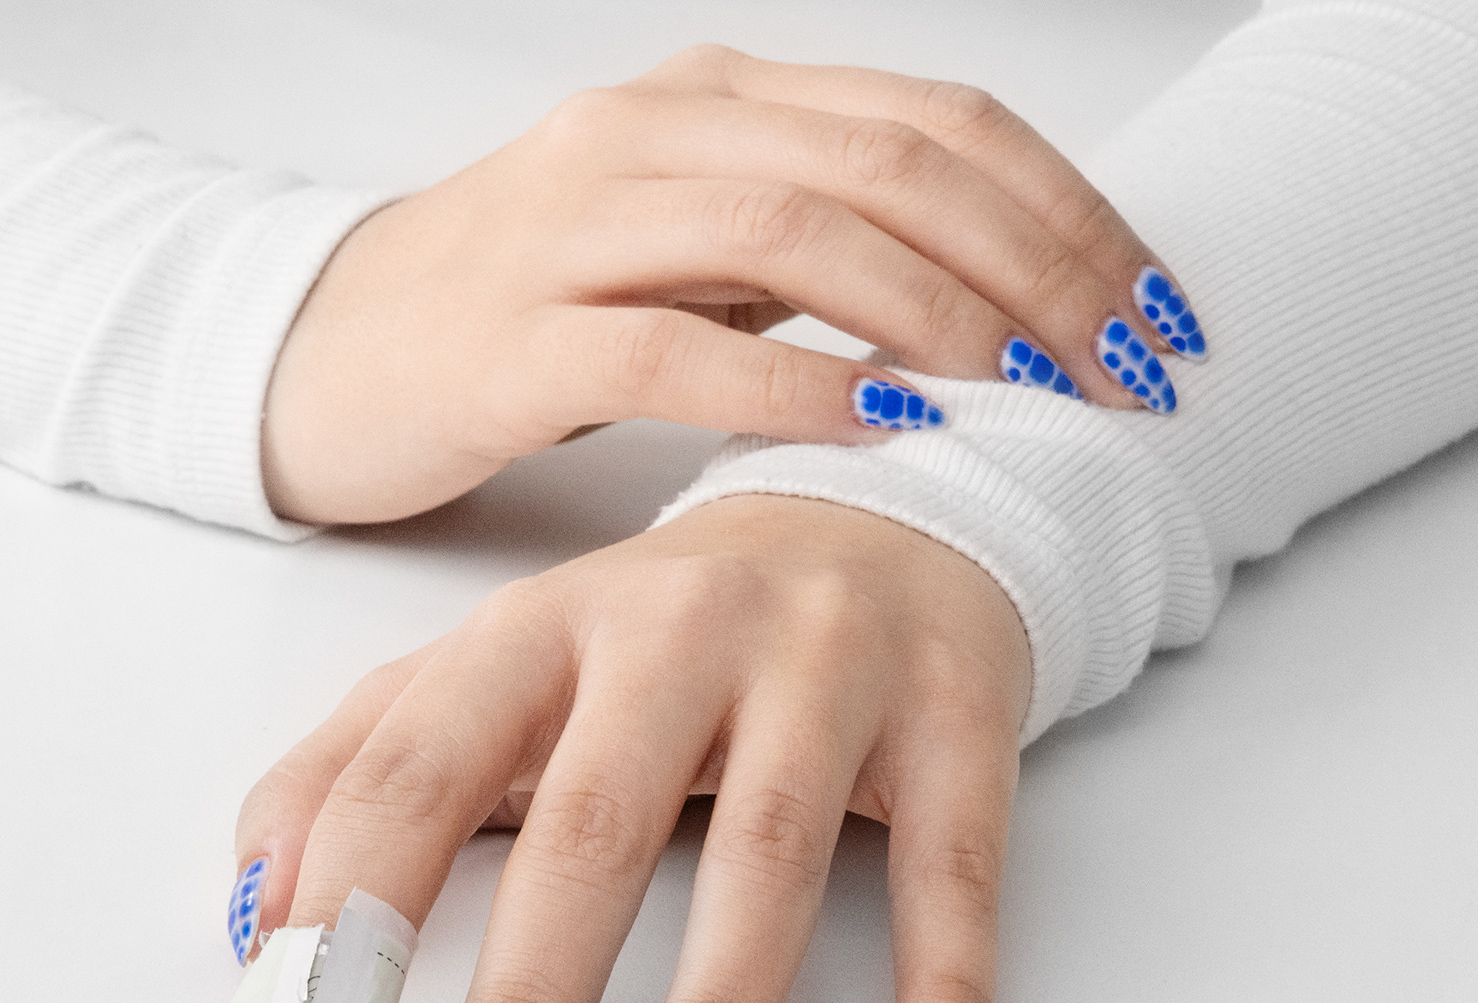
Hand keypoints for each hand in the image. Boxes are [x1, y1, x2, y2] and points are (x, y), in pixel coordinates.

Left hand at [226, 495, 1032, 1002]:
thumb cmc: (661, 626)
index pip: (420, 765)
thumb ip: (356, 766)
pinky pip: (950, 864)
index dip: (355, 904)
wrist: (883, 499)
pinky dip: (945, 988)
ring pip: (769, 852)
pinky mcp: (953, 709)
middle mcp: (677, 629)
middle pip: (592, 826)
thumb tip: (250, 915)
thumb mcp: (496, 665)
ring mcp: (825, 663)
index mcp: (539, 625)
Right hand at [261, 44, 1205, 524]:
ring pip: (794, 231)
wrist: (319, 354)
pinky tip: (878, 425)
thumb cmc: (518, 315)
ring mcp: (573, 227)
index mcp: (710, 101)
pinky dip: (790, 382)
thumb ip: (816, 251)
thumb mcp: (686, 251)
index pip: (933, 122)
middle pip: (889, 165)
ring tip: (1029, 396)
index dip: (1066, 208)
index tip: (1158, 310)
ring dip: (938, 315)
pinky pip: (670, 345)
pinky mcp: (510, 338)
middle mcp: (648, 135)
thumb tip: (997, 308)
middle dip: (1037, 267)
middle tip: (1129, 371)